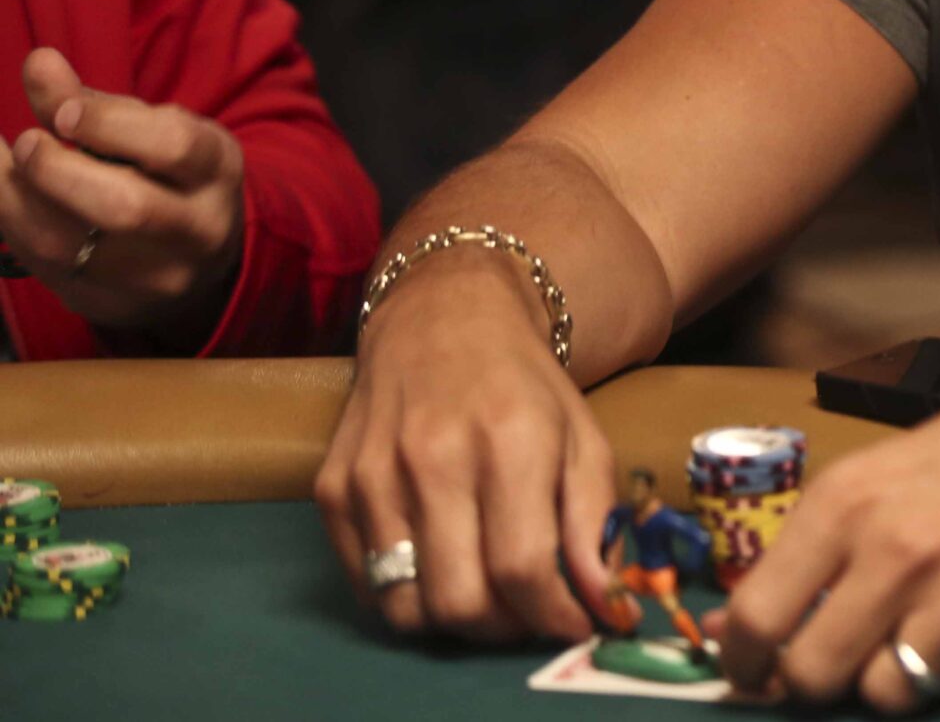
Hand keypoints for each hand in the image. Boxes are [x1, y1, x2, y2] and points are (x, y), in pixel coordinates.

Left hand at [0, 47, 246, 342]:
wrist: (200, 261)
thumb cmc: (171, 178)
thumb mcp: (156, 132)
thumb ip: (97, 103)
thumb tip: (38, 63)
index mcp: (216, 172)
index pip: (171, 147)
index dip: (108, 125)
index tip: (63, 113)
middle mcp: (196, 230)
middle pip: (126, 207)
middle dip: (57, 171)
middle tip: (26, 143)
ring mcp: (154, 278)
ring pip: (69, 246)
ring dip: (16, 199)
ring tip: (5, 163)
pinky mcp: (110, 305)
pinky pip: (44, 269)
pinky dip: (13, 225)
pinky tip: (8, 196)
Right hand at [312, 248, 618, 645]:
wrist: (443, 315)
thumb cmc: (524, 383)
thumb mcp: (583, 437)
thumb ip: (595, 521)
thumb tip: (602, 601)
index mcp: (510, 439)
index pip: (523, 567)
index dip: (553, 615)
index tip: (574, 624)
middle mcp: (433, 457)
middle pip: (461, 601)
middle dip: (503, 628)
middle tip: (527, 614)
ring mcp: (373, 474)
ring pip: (405, 607)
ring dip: (452, 621)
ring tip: (485, 594)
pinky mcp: (333, 486)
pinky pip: (365, 583)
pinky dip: (407, 594)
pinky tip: (439, 565)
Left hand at [712, 353, 939, 710]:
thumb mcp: (873, 478)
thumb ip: (802, 556)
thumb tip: (721, 631)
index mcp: (850, 502)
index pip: (759, 617)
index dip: (744, 661)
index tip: (752, 671)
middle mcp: (904, 547)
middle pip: (815, 675)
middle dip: (820, 679)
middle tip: (845, 655)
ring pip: (890, 695)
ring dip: (899, 674)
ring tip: (925, 627)